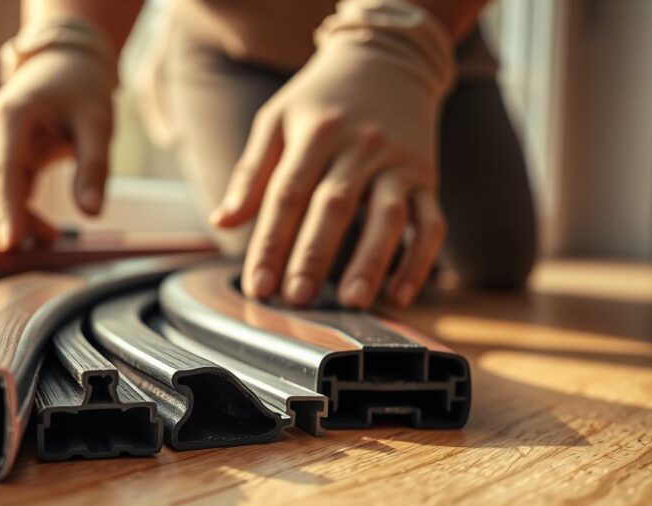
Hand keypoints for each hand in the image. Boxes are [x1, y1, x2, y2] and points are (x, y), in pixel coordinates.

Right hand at [0, 47, 113, 249]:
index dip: (6, 210)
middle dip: (11, 221)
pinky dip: (17, 211)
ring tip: (52, 235)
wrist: (66, 62)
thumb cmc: (81, 88)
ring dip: (14, 219)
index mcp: (9, 118)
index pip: (3, 173)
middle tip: (49, 242)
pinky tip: (44, 227)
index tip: (11, 242)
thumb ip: (94, 168)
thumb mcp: (97, 125)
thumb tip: (91, 212)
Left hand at [210, 1, 454, 308]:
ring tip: (351, 300)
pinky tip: (399, 295)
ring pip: (388, 217)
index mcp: (316, 132)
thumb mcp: (277, 121)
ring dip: (370, 261)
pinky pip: (430, 224)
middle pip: (334, 206)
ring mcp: (399, 164)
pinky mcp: (427, 179)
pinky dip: (419, 262)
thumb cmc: (321, 100)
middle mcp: (361, 146)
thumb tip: (221, 221)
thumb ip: (250, 173)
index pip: (288, 193)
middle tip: (295, 299)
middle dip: (314, 255)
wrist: (387, 60)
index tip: (257, 285)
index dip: (270, 241)